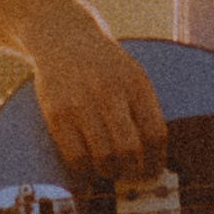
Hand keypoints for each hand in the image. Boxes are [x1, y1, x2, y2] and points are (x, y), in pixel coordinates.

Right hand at [27, 11, 169, 184]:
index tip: (153, 172)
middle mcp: (109, 92)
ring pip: (103, 157)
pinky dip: (85, 168)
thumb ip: (144, 110)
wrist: (63, 38)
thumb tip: (154, 158)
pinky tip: (89, 163)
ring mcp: (80, 103)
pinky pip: (75, 156)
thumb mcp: (133, 76)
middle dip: (134, 172)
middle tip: (132, 176)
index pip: (155, 134)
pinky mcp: (56, 114)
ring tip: (110, 169)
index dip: (157, 160)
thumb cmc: (105, 66)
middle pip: (130, 149)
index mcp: (135, 84)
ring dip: (110, 171)